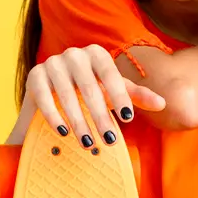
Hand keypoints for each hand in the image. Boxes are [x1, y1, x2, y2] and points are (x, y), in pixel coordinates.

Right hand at [25, 44, 165, 147]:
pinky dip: (54, 116)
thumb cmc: (93, 92)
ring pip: (66, 94)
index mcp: (97, 54)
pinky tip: (64, 133)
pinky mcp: (34, 75)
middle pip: (88, 88)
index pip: (110, 75)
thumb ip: (137, 96)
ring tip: (88, 143)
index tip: (127, 119)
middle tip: (110, 141)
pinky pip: (43, 96)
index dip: (119, 96)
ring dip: (78, 121)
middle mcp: (74, 54)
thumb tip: (163, 104)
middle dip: (100, 116)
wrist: (56, 92)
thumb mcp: (116, 93)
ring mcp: (52, 62)